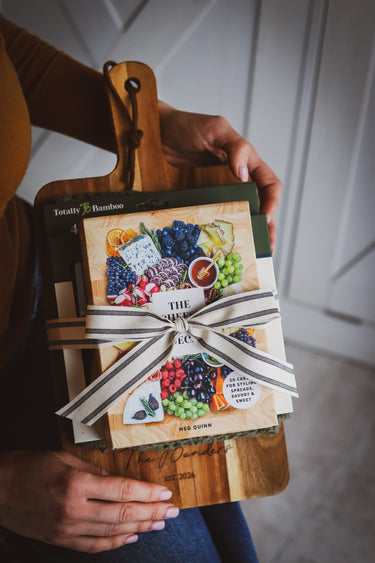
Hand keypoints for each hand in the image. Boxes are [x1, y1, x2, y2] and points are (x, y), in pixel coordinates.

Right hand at [0, 450, 178, 552]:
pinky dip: (115, 543)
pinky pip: (93, 546)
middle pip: (123, 514)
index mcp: (76, 483)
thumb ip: (92, 469)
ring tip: (159, 524)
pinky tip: (130, 537)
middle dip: (152, 513)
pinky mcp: (60, 540)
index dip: (148, 493)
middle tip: (172, 511)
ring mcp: (67, 529)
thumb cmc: (28, 467)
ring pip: (112, 532)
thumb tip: (117, 479)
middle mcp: (74, 509)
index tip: (166, 493)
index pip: (123, 491)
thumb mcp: (62, 458)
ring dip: (139, 528)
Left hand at [159, 102, 281, 250]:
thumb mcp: (215, 128)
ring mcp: (220, 191)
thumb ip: (235, 147)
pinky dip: (223, 232)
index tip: (266, 216)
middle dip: (266, 227)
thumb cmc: (188, 125)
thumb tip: (244, 174)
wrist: (157, 132)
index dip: (272, 200)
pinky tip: (223, 246)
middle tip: (266, 247)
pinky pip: (217, 217)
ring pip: (240, 215)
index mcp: (246, 161)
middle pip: (259, 206)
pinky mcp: (203, 199)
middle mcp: (236, 179)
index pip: (269, 183)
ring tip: (252, 253)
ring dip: (248, 233)